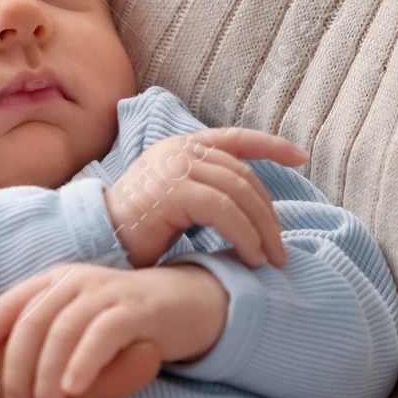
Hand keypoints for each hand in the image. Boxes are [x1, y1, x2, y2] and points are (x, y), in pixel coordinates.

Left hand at [0, 261, 228, 397]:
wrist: (189, 304)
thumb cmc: (124, 323)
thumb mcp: (79, 323)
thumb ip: (47, 339)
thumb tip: (1, 380)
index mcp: (53, 282)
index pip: (6, 306)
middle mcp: (74, 282)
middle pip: (30, 324)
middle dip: (15, 370)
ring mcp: (105, 292)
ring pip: (61, 332)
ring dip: (46, 378)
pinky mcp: (135, 310)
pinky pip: (101, 335)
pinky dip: (82, 363)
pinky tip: (74, 390)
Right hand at [104, 127, 304, 267]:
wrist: (96, 244)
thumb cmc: (135, 233)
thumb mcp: (177, 204)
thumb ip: (207, 194)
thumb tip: (251, 211)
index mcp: (181, 147)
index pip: (235, 138)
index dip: (271, 146)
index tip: (301, 157)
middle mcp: (179, 150)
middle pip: (244, 176)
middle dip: (269, 213)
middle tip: (282, 249)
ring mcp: (175, 166)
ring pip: (239, 193)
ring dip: (262, 229)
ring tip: (271, 259)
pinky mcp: (172, 190)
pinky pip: (224, 211)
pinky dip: (244, 235)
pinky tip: (251, 257)